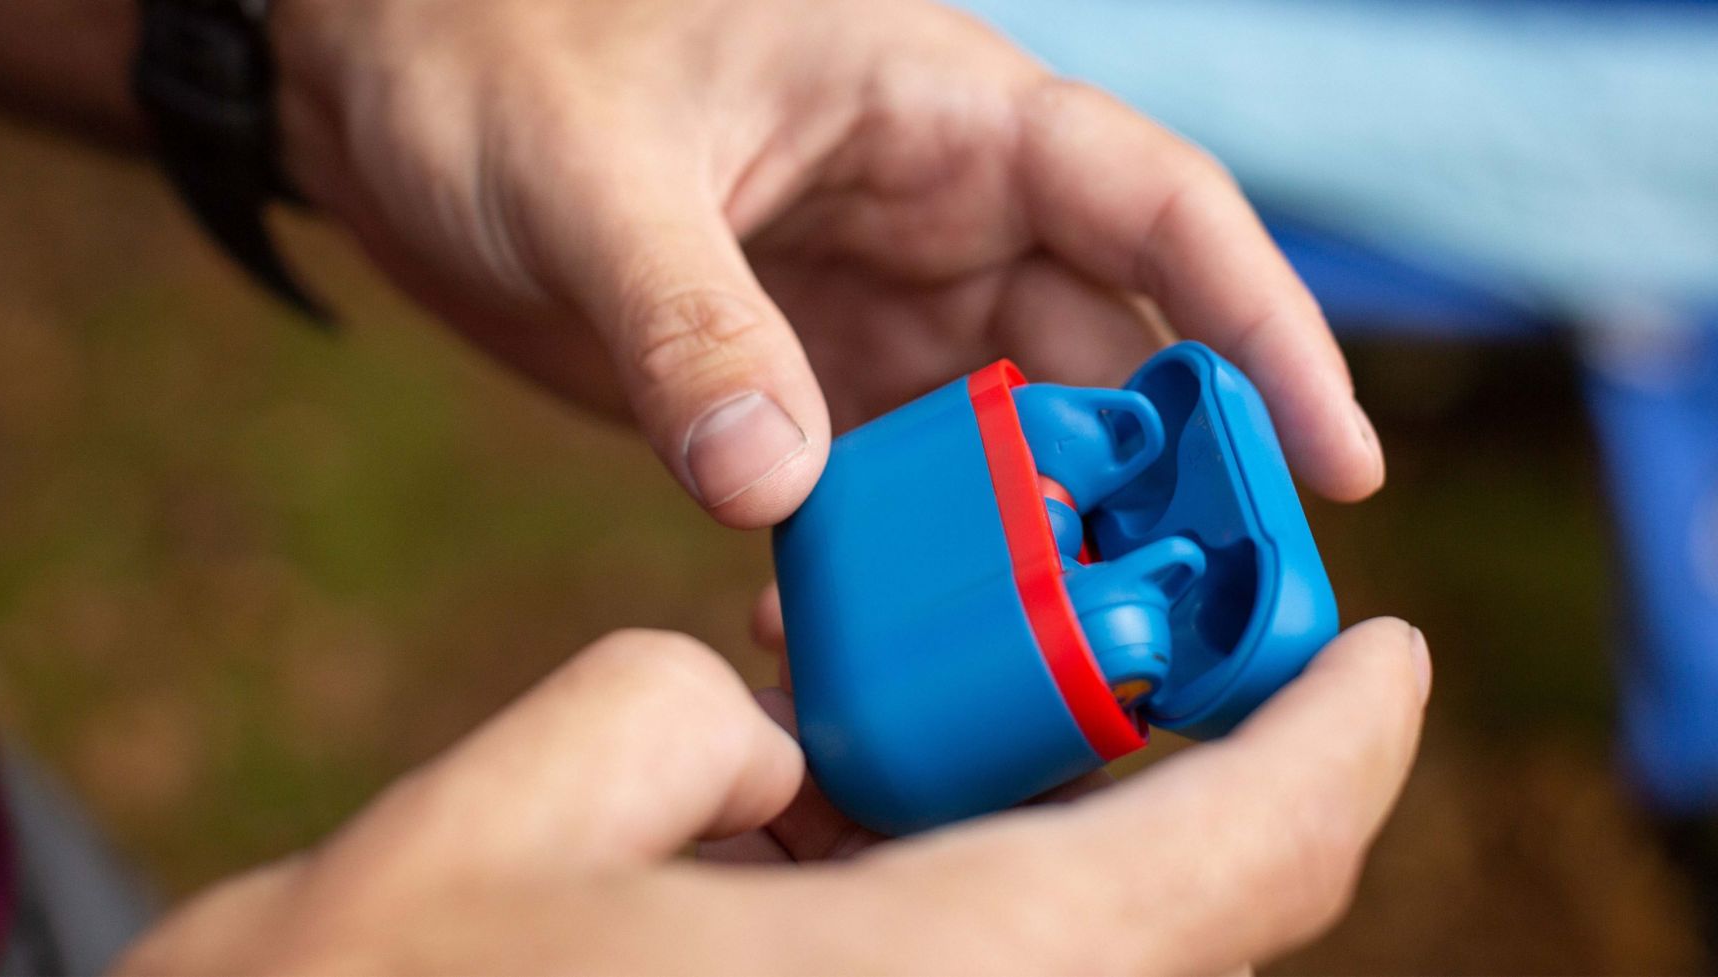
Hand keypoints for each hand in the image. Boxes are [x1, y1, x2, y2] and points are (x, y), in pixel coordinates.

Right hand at [118, 621, 1428, 973]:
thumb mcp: (527, 791)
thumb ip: (694, 709)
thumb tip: (773, 740)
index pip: (1235, 858)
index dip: (1339, 741)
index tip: (1386, 650)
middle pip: (1190, 927)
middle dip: (1214, 784)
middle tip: (1171, 653)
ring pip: (1099, 970)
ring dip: (1094, 854)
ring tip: (1003, 735)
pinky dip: (1000, 912)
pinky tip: (887, 848)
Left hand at [268, 0, 1383, 526]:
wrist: (380, 86)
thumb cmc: (495, 50)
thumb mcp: (594, 175)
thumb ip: (692, 322)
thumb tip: (780, 489)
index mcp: (943, 111)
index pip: (1159, 210)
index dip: (1266, 330)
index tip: (1337, 462)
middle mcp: (938, 215)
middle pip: (1107, 357)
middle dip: (1154, 485)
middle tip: (1176, 622)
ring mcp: (873, 308)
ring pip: (1008, 444)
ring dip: (1020, 546)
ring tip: (1015, 657)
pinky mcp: (799, 383)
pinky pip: (891, 489)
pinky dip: (896, 564)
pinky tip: (853, 635)